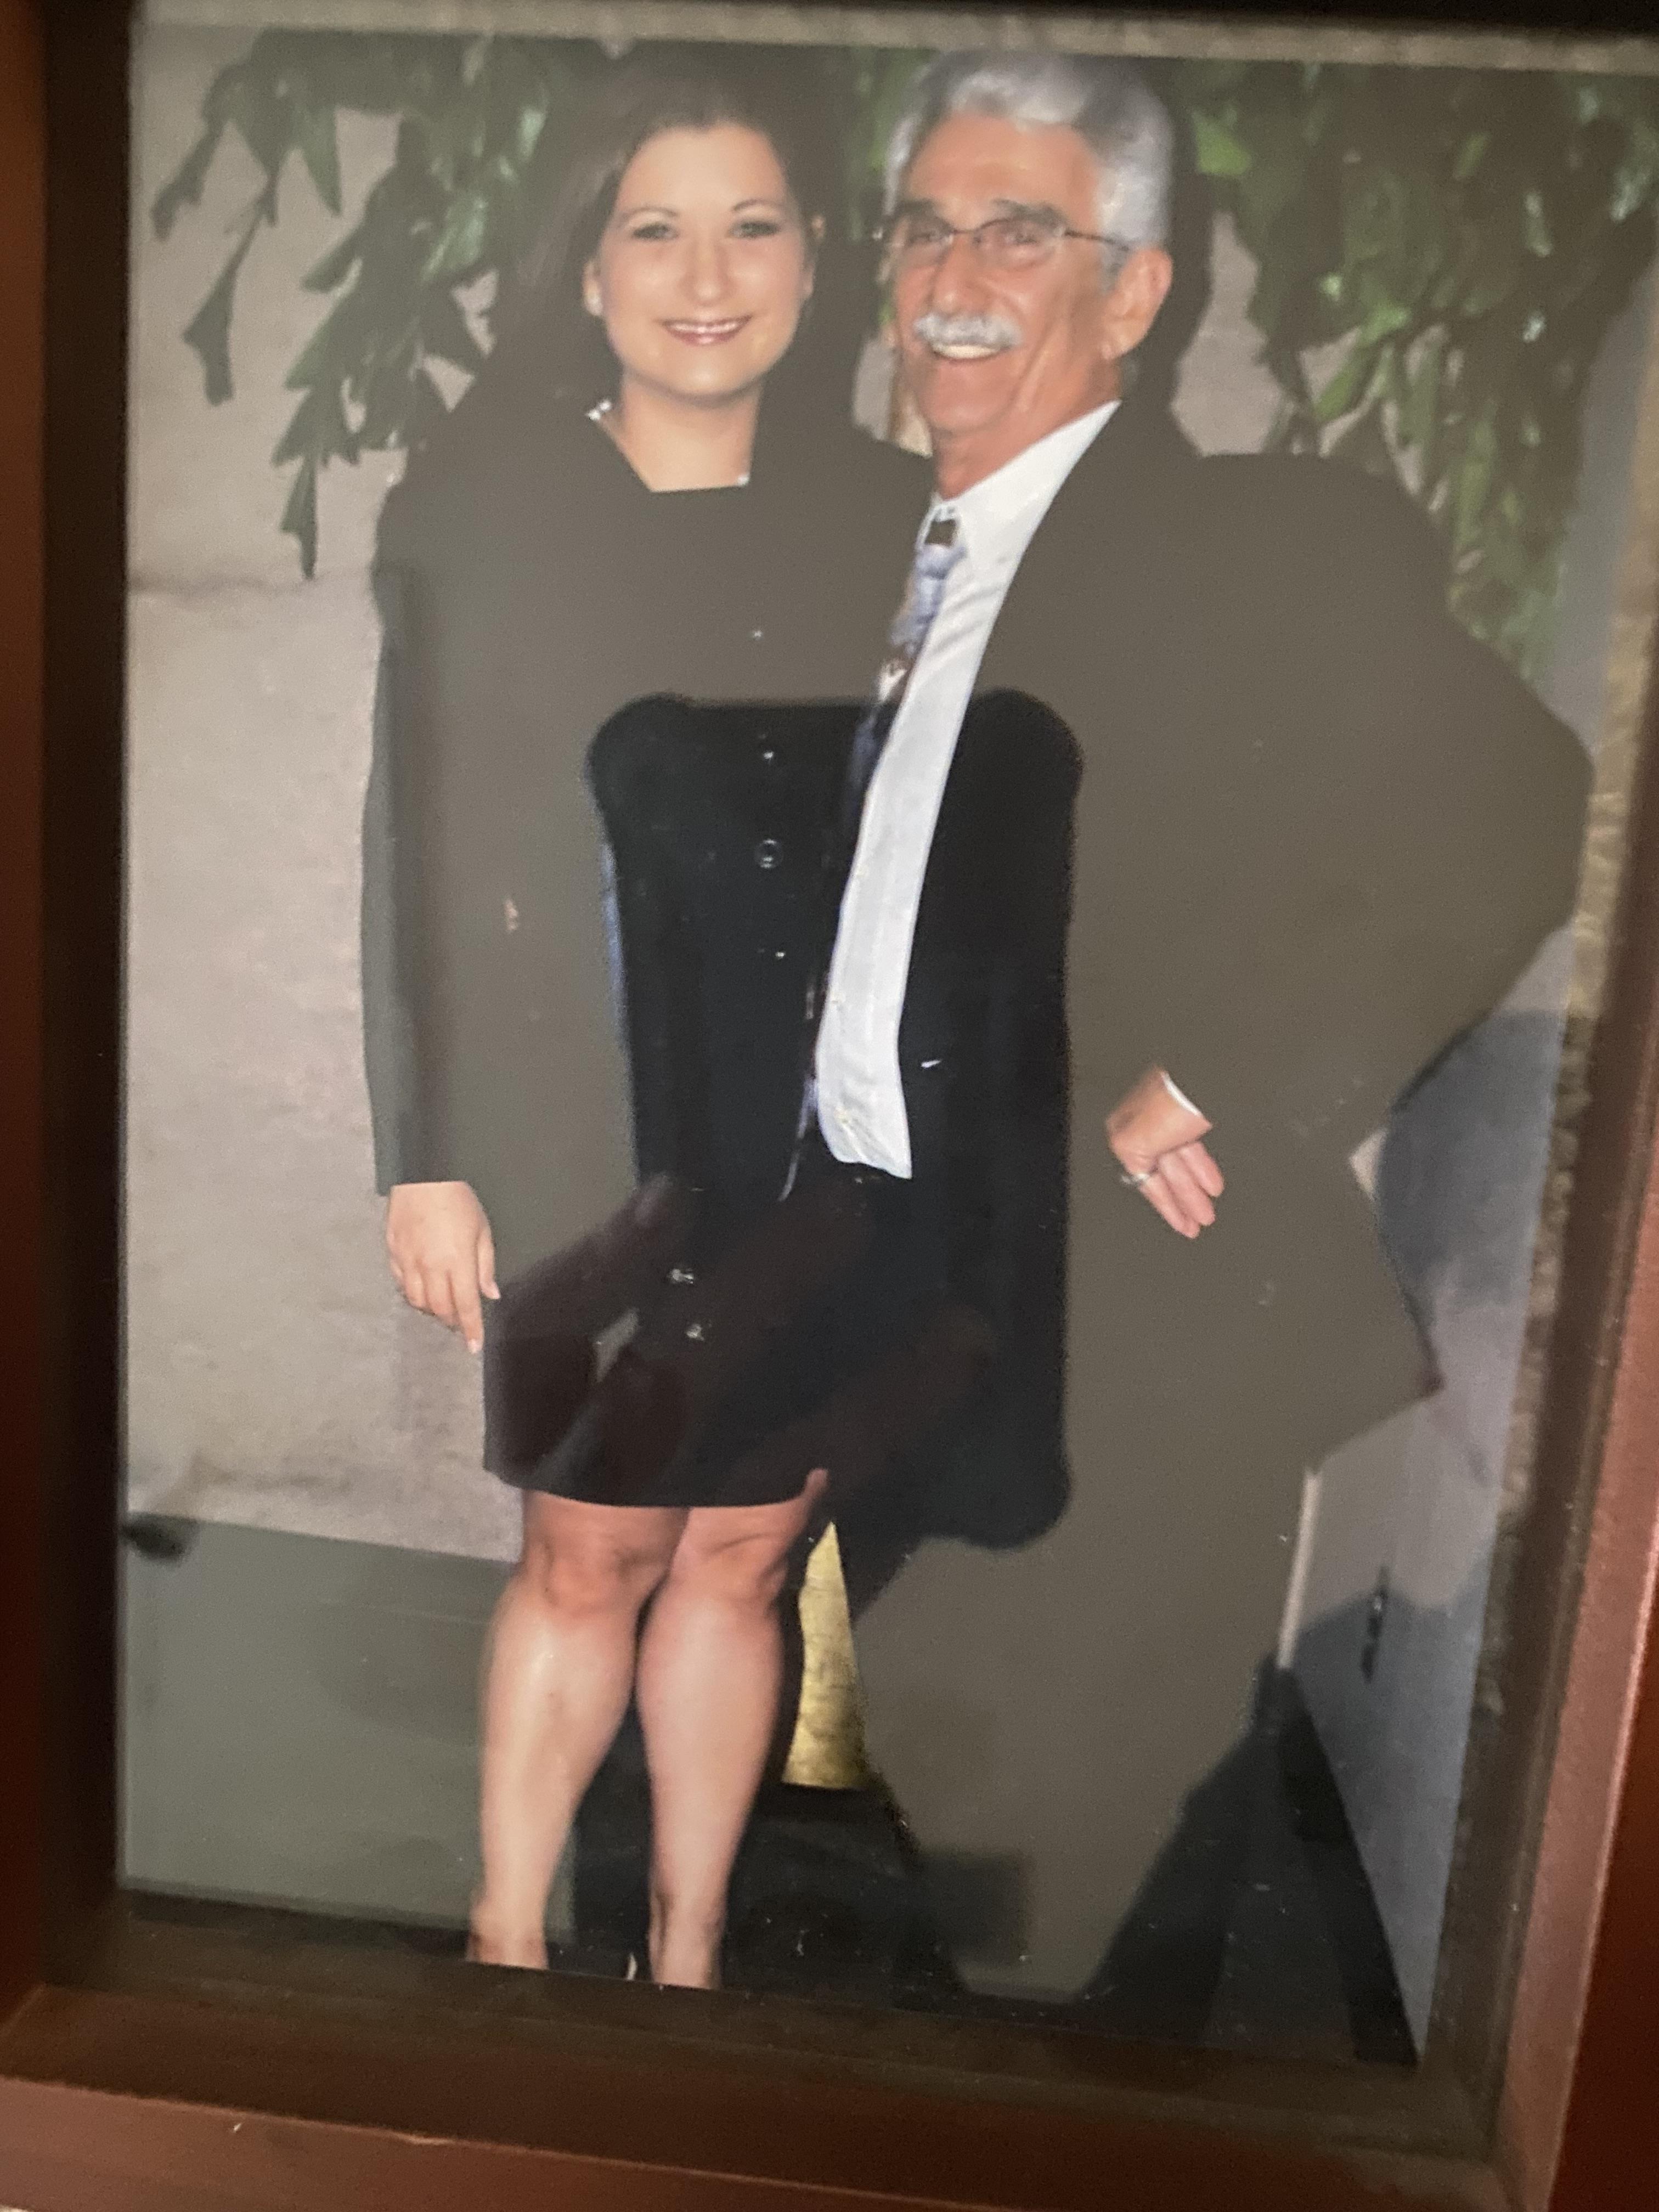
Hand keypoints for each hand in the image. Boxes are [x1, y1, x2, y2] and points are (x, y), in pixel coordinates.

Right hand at [386, 1181, 498, 1351]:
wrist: (424, 1175)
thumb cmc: (458, 1199)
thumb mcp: (482, 1231)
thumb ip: (485, 1266)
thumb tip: (490, 1293)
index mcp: (457, 1262)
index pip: (466, 1306)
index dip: (471, 1329)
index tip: (473, 1346)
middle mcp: (431, 1266)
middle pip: (440, 1308)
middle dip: (452, 1321)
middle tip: (460, 1322)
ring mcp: (408, 1260)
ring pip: (417, 1300)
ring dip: (431, 1309)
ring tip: (442, 1306)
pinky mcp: (393, 1252)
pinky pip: (401, 1283)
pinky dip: (413, 1292)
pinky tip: (422, 1288)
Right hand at [1106, 1068, 1224, 1240]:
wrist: (1204, 1074)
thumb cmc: (1171, 1101)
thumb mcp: (1137, 1141)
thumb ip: (1134, 1165)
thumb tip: (1140, 1179)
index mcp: (1127, 1134)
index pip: (1147, 1181)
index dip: (1166, 1207)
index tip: (1182, 1225)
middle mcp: (1145, 1127)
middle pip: (1167, 1175)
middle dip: (1185, 1201)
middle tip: (1200, 1222)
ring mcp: (1168, 1120)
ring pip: (1182, 1164)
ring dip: (1195, 1189)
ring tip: (1210, 1207)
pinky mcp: (1189, 1114)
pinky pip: (1194, 1150)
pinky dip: (1203, 1169)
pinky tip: (1212, 1182)